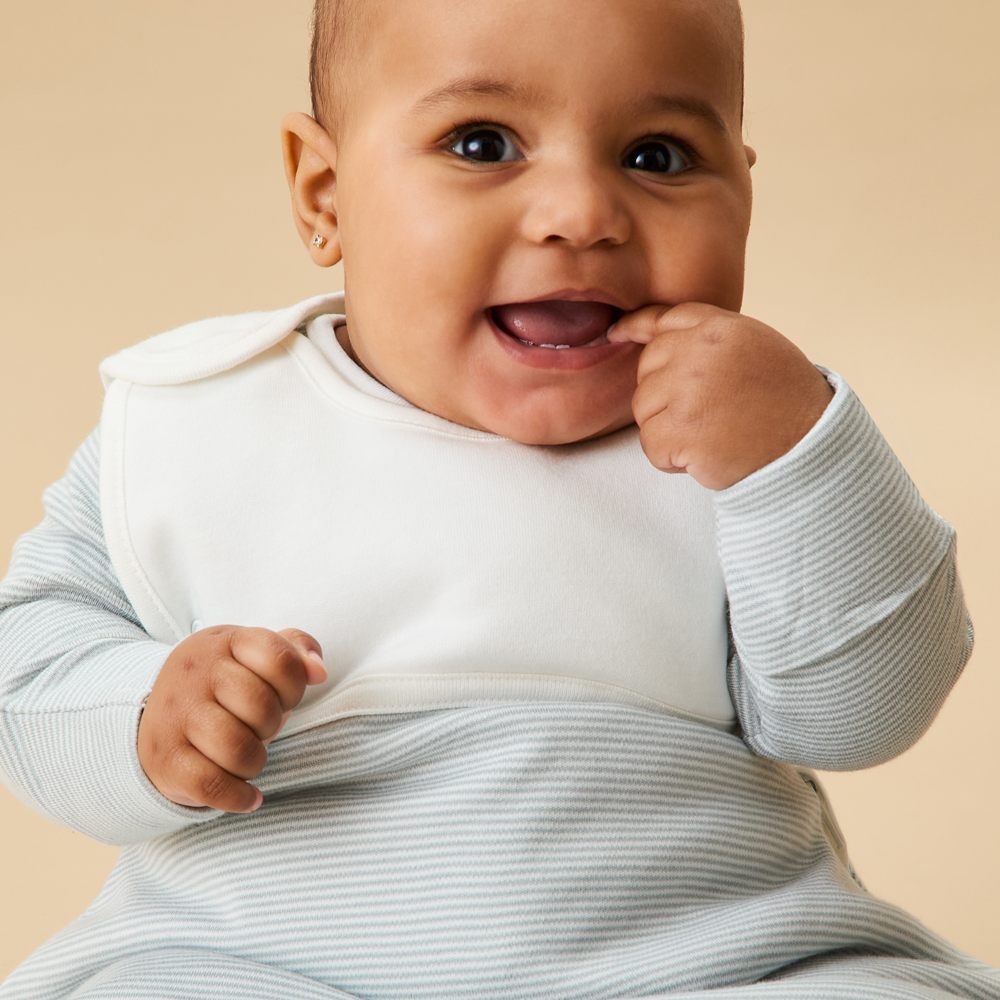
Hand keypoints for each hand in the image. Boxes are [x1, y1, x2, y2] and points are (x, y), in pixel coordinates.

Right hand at [137, 625, 327, 812]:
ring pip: (238, 749)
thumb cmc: (223, 687)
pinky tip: (249, 796)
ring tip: (250, 759)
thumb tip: (319, 672)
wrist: (150, 716)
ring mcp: (175, 716)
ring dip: (256, 762)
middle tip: (259, 728)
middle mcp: (195, 673)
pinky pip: (212, 785)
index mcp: (223, 642)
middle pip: (261, 706)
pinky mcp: (164, 759)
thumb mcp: (253, 657)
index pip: (279, 659)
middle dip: (272, 725)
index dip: (294, 686)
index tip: (284, 698)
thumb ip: (294, 651)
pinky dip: (240, 797)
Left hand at [606, 302, 834, 490]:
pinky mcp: (680, 429)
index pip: (664, 319)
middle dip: (663, 395)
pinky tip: (703, 455)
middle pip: (646, 369)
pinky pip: (650, 445)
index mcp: (722, 327)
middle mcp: (701, 351)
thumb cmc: (785, 402)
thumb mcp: (755, 348)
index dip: (635, 327)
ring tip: (709, 434)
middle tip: (705, 414)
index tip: (615, 332)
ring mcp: (688, 390)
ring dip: (667, 429)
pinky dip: (670, 458)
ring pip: (643, 409)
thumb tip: (656, 337)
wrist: (810, 448)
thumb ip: (711, 338)